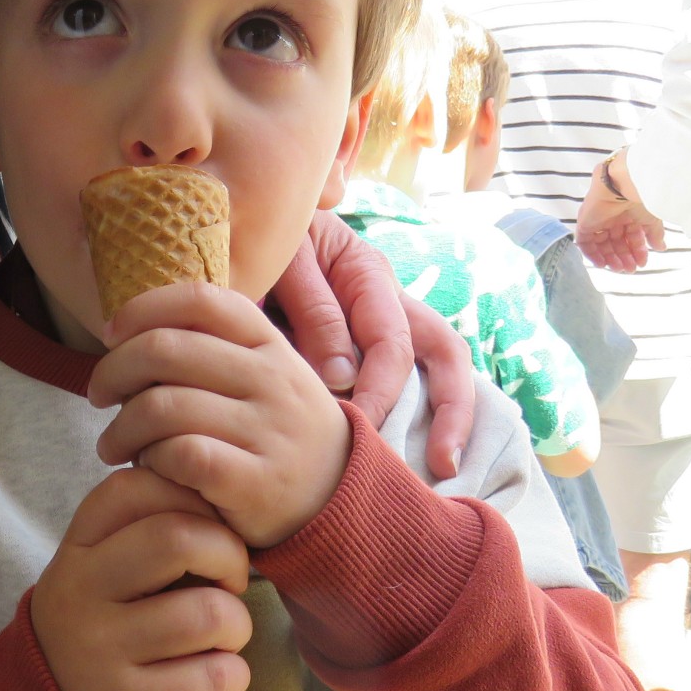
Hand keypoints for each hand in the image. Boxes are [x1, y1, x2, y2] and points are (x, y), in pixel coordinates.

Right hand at [30, 467, 253, 690]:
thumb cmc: (107, 625)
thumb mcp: (103, 568)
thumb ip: (147, 528)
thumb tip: (221, 503)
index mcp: (75, 550)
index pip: (136, 487)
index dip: (191, 498)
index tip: (206, 529)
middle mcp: (79, 594)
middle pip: (179, 538)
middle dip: (229, 555)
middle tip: (229, 582)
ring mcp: (99, 653)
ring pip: (210, 613)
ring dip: (237, 625)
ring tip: (219, 638)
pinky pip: (217, 676)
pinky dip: (233, 675)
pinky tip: (210, 678)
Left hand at [91, 282, 351, 547]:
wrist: (340, 502)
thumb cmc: (278, 432)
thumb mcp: (266, 375)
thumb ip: (215, 347)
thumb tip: (132, 329)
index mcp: (270, 344)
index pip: (199, 300)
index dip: (142, 309)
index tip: (110, 335)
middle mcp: (273, 380)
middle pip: (165, 350)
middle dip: (112, 371)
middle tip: (98, 395)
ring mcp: (268, 430)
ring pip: (162, 406)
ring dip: (120, 428)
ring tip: (111, 445)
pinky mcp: (256, 482)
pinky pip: (180, 455)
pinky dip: (150, 460)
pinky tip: (146, 469)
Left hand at [271, 212, 473, 477]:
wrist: (240, 223)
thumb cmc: (260, 238)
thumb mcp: (285, 259)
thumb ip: (314, 309)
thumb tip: (342, 376)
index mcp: (369, 274)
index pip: (393, 342)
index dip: (381, 389)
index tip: (359, 429)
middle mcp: (387, 301)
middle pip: (444, 352)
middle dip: (450, 410)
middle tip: (441, 465)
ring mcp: (380, 325)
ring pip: (436, 367)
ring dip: (448, 415)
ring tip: (446, 468)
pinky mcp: (360, 348)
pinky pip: (401, 382)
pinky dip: (410, 416)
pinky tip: (406, 457)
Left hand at [576, 181, 665, 274]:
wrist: (625, 184)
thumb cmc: (641, 197)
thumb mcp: (652, 218)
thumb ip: (655, 234)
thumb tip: (660, 247)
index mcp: (629, 213)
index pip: (631, 236)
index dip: (637, 250)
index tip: (643, 262)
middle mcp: (613, 216)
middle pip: (617, 242)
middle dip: (624, 256)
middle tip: (631, 269)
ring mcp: (598, 219)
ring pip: (602, 244)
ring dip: (611, 258)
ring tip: (621, 269)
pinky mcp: (585, 222)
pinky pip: (585, 242)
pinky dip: (592, 254)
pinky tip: (604, 264)